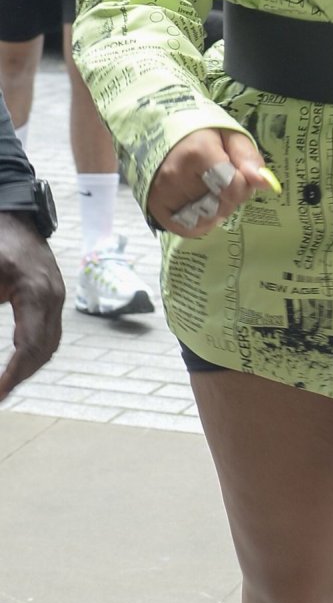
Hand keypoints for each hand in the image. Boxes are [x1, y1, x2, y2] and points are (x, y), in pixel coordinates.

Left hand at [0, 214, 64, 401]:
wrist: (16, 216)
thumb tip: (3, 329)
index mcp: (34, 292)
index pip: (29, 346)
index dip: (12, 375)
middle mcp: (52, 297)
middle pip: (42, 350)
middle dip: (19, 377)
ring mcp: (57, 296)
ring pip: (50, 345)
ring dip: (28, 368)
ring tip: (5, 386)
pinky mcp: (55, 296)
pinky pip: (50, 333)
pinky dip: (35, 353)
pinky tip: (18, 363)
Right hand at [147, 128, 277, 237]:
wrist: (159, 134)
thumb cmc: (199, 134)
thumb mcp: (229, 135)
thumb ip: (248, 158)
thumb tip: (265, 182)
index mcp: (197, 153)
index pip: (234, 187)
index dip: (242, 184)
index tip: (237, 172)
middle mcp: (176, 176)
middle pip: (221, 205)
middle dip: (229, 197)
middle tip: (219, 179)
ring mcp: (162, 194)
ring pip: (205, 219)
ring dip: (214, 210)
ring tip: (207, 190)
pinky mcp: (155, 208)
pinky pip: (186, 229)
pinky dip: (199, 222)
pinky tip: (198, 204)